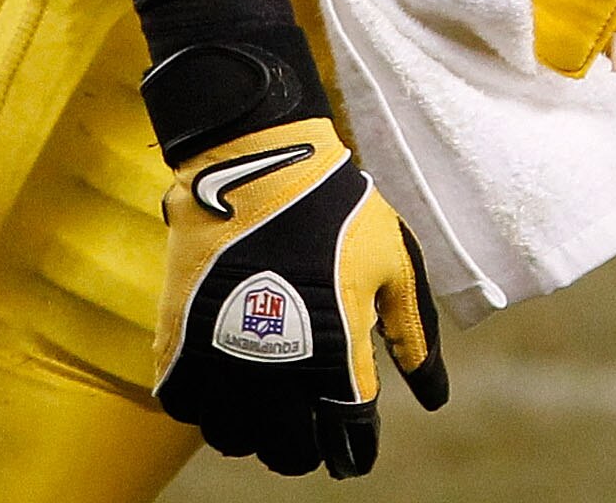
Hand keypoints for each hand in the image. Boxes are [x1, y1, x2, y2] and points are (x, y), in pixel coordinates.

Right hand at [155, 116, 447, 475]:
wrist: (258, 162)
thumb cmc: (337, 208)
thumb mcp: (394, 261)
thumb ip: (413, 333)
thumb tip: (435, 397)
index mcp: (335, 355)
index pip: (348, 438)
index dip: (357, 449)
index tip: (357, 448)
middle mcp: (276, 371)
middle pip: (288, 453)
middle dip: (306, 448)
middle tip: (312, 424)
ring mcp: (222, 359)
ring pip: (234, 439)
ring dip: (255, 431)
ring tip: (269, 401)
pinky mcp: (180, 341)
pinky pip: (188, 408)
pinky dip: (208, 405)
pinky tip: (229, 379)